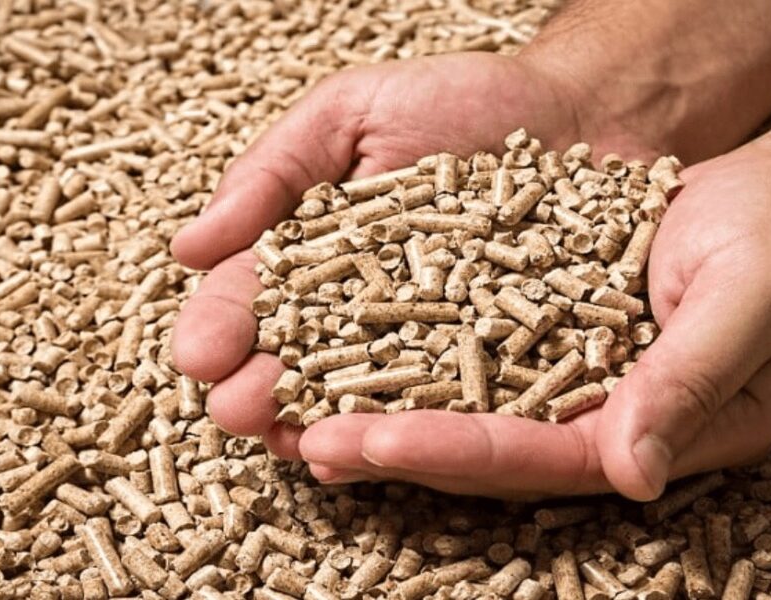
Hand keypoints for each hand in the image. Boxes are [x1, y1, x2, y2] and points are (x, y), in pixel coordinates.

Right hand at [170, 52, 655, 458]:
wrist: (582, 112)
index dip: (222, 328)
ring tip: (298, 440)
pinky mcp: (500, 369)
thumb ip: (273, 172)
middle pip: (301, 365)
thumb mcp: (352, 113)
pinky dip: (417, 432)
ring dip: (326, 426)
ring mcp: (432, 348)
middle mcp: (364, 316)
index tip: (198, 353)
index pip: (256, 301)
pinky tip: (382, 449)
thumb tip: (188, 248)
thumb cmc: (461, 103)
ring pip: (366, 401)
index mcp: (316, 260)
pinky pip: (454, 409)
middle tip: (238, 409)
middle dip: (262, 391)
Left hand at [295, 148, 770, 498]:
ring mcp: (576, 382)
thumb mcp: (756, 296)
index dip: (453, 453)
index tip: (367, 443)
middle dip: (392, 445)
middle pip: (486, 449)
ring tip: (297, 408)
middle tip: (298, 437)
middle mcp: (608, 422)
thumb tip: (631, 475)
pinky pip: (471, 355)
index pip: (541, 458)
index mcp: (661, 430)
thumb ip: (694, 380)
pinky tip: (346, 347)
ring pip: (466, 408)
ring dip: (383, 408)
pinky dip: (409, 355)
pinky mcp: (552, 337)